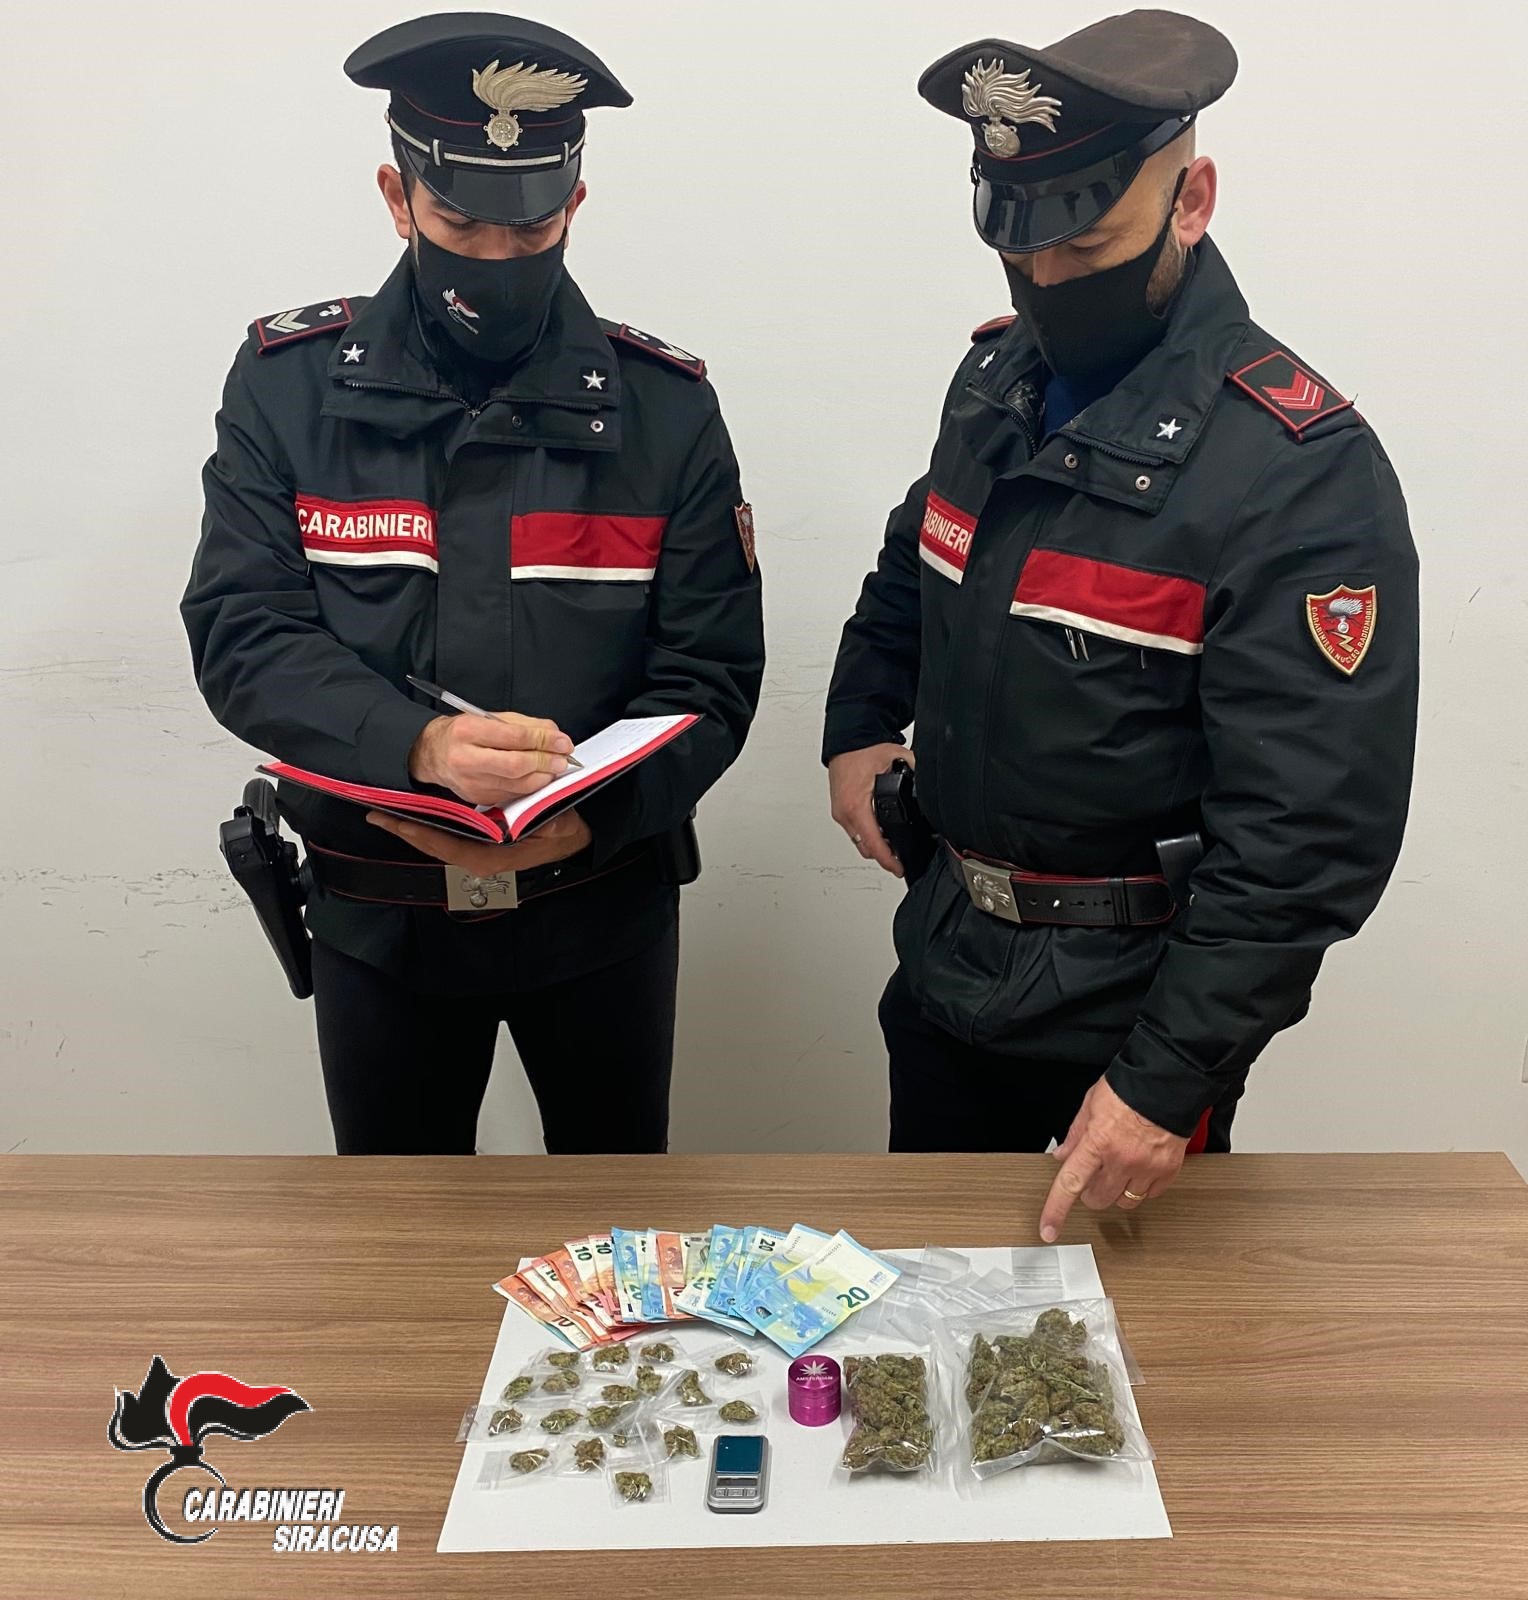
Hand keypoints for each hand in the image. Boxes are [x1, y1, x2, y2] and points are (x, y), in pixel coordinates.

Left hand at [365, 808, 591, 876]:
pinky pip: (448, 839)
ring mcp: (478, 854)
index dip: (421, 834)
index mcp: (494, 857)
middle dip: (408, 830)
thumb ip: (543, 822)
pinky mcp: (479, 846)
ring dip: (415, 829)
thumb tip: (530, 821)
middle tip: (378, 815)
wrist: (575, 837)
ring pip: (439, 843)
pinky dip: (430, 828)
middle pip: (436, 846)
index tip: (396, 820)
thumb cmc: (564, 830)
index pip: (449, 847)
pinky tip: (418, 815)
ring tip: (389, 814)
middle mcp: (481, 859)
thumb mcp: (557, 823)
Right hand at [408, 712, 572, 805]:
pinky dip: (530, 786)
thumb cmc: (463, 733)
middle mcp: (465, 759)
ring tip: (554, 766)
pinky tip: (538, 777)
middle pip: (516, 765)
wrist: (432, 754)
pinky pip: (512, 794)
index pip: (514, 738)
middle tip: (563, 757)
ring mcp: (470, 782)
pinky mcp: (478, 798)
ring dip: (543, 776)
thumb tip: (555, 735)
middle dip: (546, 761)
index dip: (544, 741)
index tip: (563, 742)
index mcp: (467, 731)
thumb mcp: (490, 718)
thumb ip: (525, 725)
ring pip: (517, 784)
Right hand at [828, 743, 911, 876]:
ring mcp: (840, 813)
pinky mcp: (840, 810)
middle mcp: (845, 813)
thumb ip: (915, 769)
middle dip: (883, 856)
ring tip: (892, 847)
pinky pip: (854, 831)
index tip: (898, 868)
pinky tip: (880, 831)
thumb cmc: (862, 750)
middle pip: (865, 847)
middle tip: (899, 860)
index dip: (888, 859)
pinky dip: (867, 835)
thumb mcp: (895, 757)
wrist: (845, 742)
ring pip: (858, 841)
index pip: (873, 842)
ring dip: (874, 846)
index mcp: (857, 805)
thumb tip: (931, 778)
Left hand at [1038, 1078, 1190, 1241]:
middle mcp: (1122, 1159)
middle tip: (1094, 1173)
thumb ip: (1075, 1134)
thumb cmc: (1129, 1088)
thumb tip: (1063, 1155)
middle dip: (1091, 1191)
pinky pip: (1149, 1195)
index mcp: (1097, 1141)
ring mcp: (1147, 1168)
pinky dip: (1141, 1187)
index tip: (1048, 1229)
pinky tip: (1140, 1167)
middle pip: (1098, 1199)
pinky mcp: (1167, 1172)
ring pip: (1124, 1202)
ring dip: (1117, 1191)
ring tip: (1119, 1168)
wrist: (1167, 1082)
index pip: (1070, 1183)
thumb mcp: (1091, 1104)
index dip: (1056, 1210)